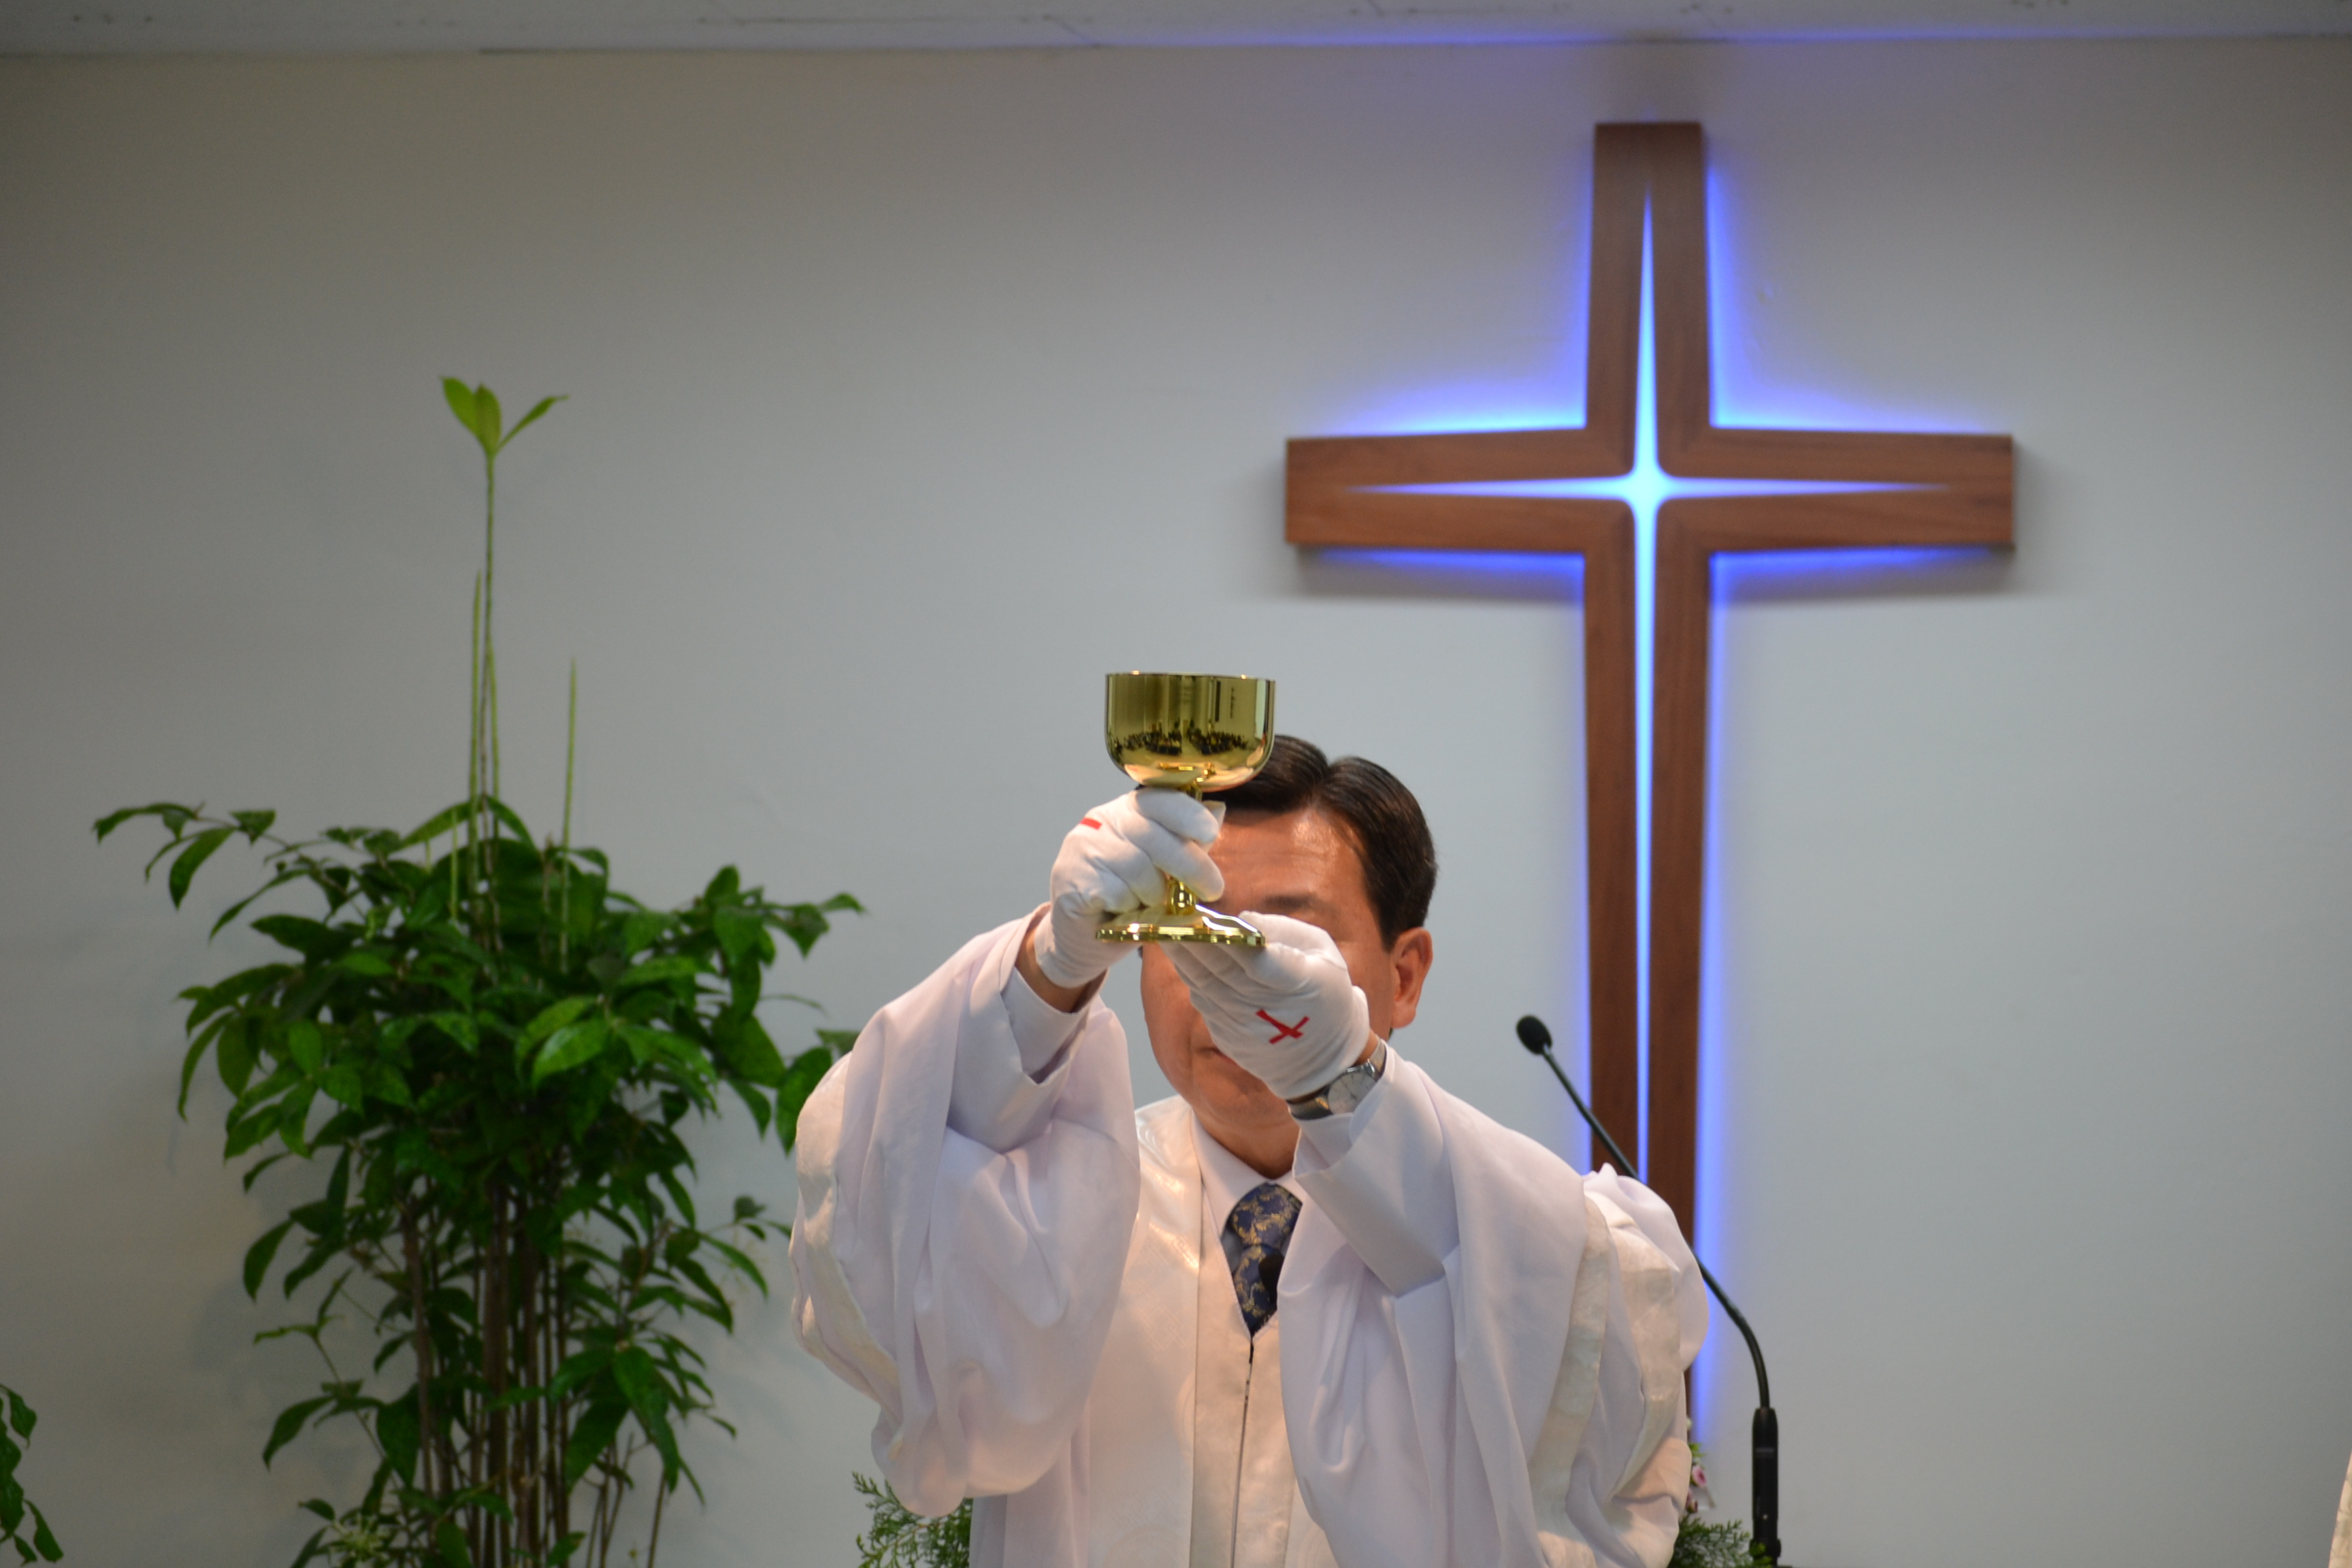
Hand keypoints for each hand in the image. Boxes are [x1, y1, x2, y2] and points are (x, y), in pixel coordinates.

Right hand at [1029, 789, 1225, 990]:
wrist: (1082, 936)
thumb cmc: (1128, 899)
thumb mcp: (1164, 868)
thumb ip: (1187, 841)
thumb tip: (1217, 810)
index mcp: (1127, 810)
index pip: (1159, 799)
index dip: (1188, 813)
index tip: (1210, 833)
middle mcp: (1103, 821)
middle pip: (1154, 836)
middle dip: (1191, 864)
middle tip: (1213, 889)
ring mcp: (1084, 847)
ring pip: (1138, 868)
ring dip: (1155, 894)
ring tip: (1153, 907)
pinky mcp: (1073, 878)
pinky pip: (1116, 892)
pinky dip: (1130, 908)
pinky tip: (1125, 913)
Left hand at [1165, 913, 1370, 1100]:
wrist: (1322, 1060)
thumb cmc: (1326, 994)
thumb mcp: (1323, 953)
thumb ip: (1286, 931)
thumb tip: (1243, 918)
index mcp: (1300, 982)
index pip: (1260, 961)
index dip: (1232, 941)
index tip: (1210, 917)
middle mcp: (1267, 1006)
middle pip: (1222, 970)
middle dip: (1194, 941)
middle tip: (1173, 914)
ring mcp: (1243, 1024)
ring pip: (1205, 985)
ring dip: (1182, 957)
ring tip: (1165, 929)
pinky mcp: (1227, 1035)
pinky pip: (1203, 1001)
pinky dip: (1189, 977)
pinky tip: (1178, 956)